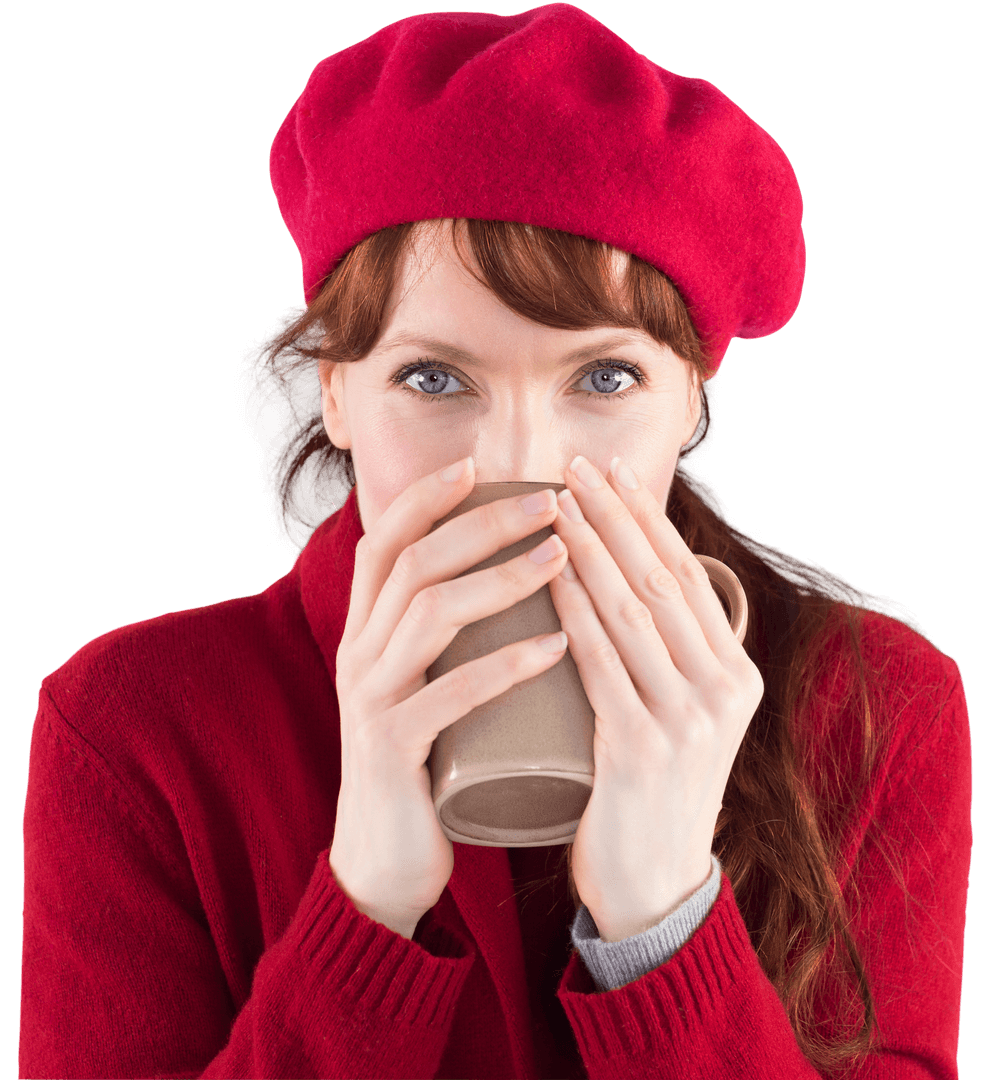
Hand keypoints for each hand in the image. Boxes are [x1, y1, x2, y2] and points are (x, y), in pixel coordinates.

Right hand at [330, 456, 570, 935]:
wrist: (383, 862)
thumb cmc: (424, 762)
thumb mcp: (426, 684)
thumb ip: (450, 637)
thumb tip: (517, 577)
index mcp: (366, 632)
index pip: (384, 542)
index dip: (426, 498)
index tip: (480, 466)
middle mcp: (359, 654)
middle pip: (413, 562)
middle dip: (483, 523)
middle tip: (551, 502)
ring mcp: (371, 701)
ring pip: (430, 613)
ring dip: (501, 577)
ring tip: (563, 558)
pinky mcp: (393, 750)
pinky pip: (450, 694)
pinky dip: (506, 664)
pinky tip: (556, 644)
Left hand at [546, 454, 763, 941]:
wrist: (651, 884)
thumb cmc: (648, 789)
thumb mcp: (679, 715)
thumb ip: (664, 656)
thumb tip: (621, 582)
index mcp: (736, 674)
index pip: (689, 574)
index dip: (648, 518)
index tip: (611, 470)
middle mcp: (724, 690)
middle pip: (662, 580)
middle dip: (615, 516)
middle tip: (573, 466)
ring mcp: (687, 721)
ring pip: (633, 611)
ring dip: (590, 549)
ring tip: (553, 503)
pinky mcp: (642, 751)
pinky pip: (602, 664)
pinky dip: (574, 611)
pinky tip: (548, 575)